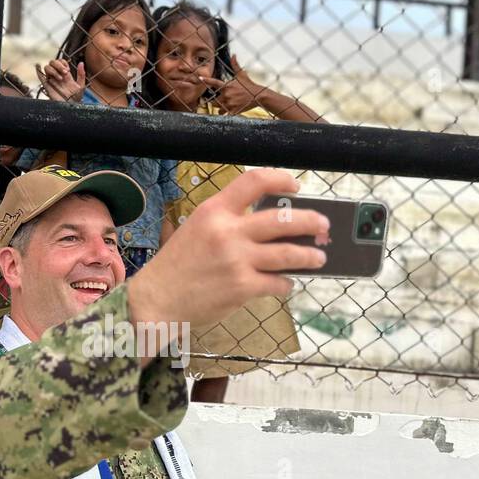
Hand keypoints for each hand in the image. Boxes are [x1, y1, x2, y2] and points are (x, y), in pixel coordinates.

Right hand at [35, 59, 85, 101]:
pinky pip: (40, 76)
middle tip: (65, 72)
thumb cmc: (76, 99)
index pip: (61, 62)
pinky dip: (38, 70)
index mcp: (65, 75)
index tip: (68, 70)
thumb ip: (81, 74)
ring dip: (53, 70)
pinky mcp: (46, 86)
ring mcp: (51, 80)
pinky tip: (38, 66)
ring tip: (60, 78)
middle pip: (53, 62)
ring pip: (47, 67)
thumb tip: (81, 63)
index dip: (63, 63)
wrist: (70, 107)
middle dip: (58, 65)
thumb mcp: (81, 86)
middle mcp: (57, 76)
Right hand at [127, 167, 327, 335]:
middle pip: (283, 218)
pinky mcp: (242, 287)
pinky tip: (284, 284)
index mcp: (214, 210)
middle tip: (323, 226)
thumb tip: (270, 224)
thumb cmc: (177, 266)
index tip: (296, 186)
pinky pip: (277, 283)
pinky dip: (285, 284)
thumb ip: (228, 222)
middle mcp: (228, 231)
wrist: (156, 300)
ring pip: (289, 253)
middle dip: (311, 221)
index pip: (254, 181)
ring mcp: (237, 260)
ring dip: (309, 256)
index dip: (281, 179)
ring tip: (318, 258)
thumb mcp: (197, 229)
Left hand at [203, 54, 267, 114]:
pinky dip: (225, 114)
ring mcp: (230, 103)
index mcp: (227, 86)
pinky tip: (229, 111)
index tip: (200, 78)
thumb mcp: (242, 74)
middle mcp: (227, 95)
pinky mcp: (233, 111)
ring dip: (220, 108)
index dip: (206, 80)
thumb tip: (234, 55)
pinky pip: (224, 114)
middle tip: (221, 100)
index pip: (214, 82)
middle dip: (216, 101)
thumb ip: (235, 65)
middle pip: (214, 100)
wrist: (259, 96)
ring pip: (218, 108)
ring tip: (227, 105)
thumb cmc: (249, 85)